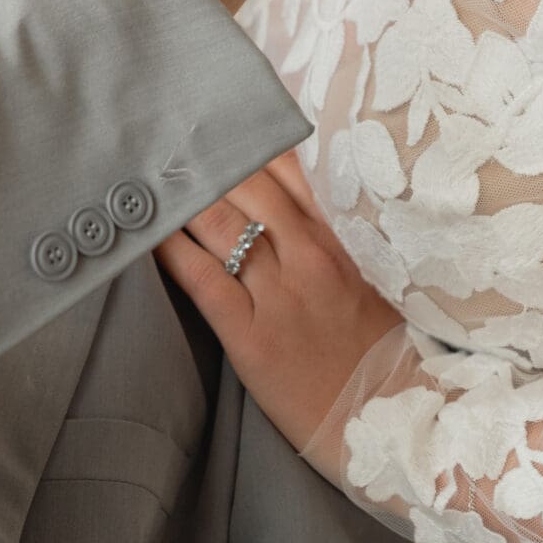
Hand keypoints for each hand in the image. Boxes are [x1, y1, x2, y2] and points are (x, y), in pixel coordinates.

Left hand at [154, 147, 402, 463]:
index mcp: (342, 232)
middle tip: (169, 140)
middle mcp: (309, 252)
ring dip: (181, 196)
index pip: (287, 163)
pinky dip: (170, 250)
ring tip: (153, 178)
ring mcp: (280, 293)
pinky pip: (201, 278)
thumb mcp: (376, 270)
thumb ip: (338, 225)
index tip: (214, 121)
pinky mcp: (252, 335)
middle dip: (205, 159)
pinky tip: (149, 234)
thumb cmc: (384, 345)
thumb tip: (291, 188)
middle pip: (244, 183)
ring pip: (218, 222)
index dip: (246, 137)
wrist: (394, 421)